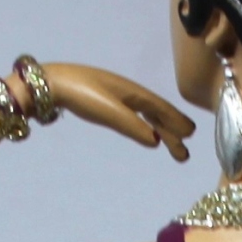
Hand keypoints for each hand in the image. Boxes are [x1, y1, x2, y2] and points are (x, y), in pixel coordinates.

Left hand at [31, 64, 193, 160]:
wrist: (49, 85)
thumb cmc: (81, 95)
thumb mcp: (109, 112)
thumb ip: (133, 126)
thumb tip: (156, 141)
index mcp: (133, 92)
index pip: (161, 109)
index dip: (176, 122)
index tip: (191, 136)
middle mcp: (128, 93)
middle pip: (155, 115)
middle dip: (172, 133)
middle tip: (184, 155)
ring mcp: (115, 97)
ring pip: (144, 116)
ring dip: (159, 131)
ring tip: (169, 148)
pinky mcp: (103, 102)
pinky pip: (132, 115)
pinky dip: (143, 125)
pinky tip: (144, 132)